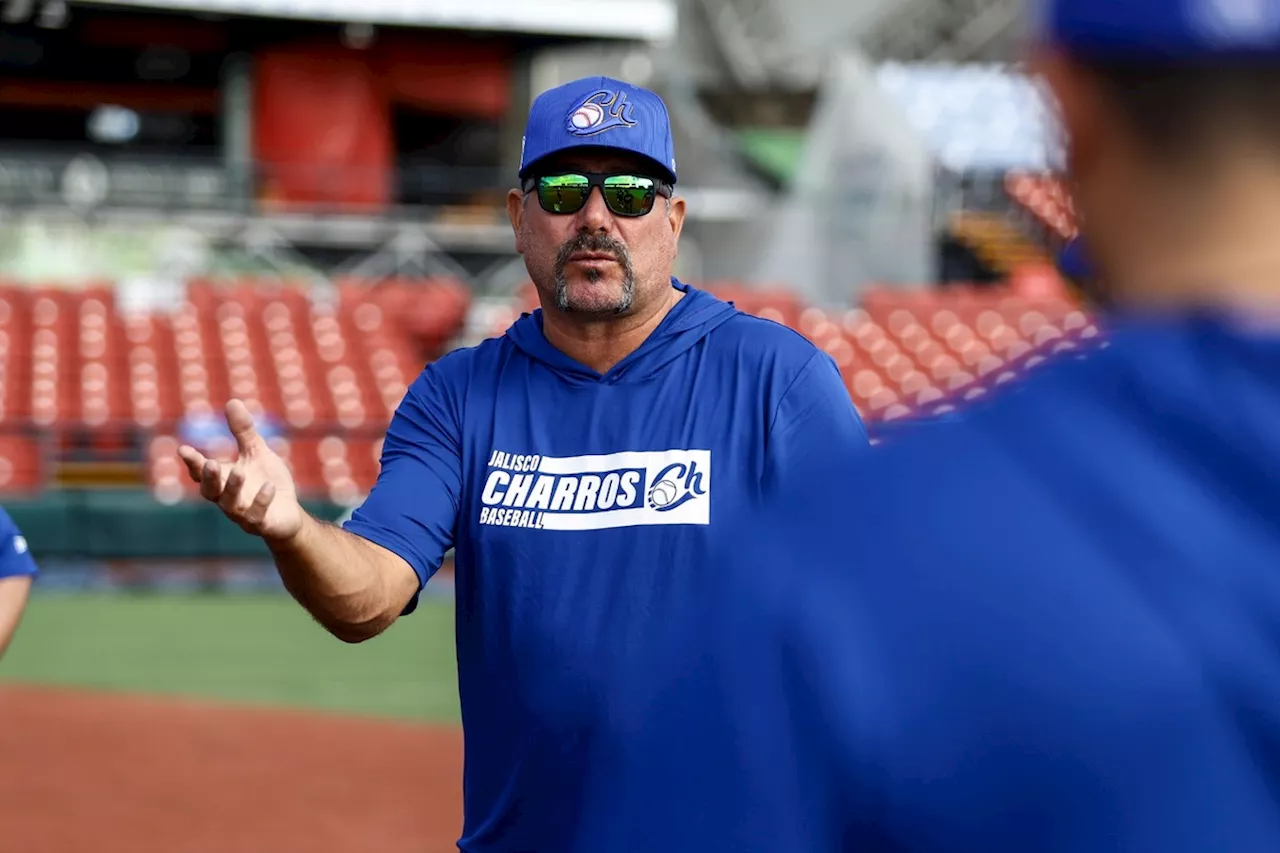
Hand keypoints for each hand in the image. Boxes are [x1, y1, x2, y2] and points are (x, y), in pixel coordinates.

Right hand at [178, 399, 303, 542]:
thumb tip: (232, 401)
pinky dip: (261, 501)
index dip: (192, 463)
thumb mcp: (256, 453)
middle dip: (209, 478)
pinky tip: (269, 487)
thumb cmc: (267, 481)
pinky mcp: (262, 524)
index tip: (184, 449)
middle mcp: (227, 499)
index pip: (201, 473)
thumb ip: (243, 432)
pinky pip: (257, 516)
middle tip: (209, 463)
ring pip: (230, 504)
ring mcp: (243, 513)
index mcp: (223, 481)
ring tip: (239, 471)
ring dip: (233, 488)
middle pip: (210, 491)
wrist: (288, 514)